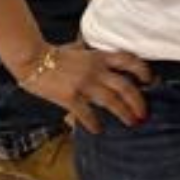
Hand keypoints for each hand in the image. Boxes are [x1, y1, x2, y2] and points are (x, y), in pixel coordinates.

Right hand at [21, 43, 152, 133]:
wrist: (30, 58)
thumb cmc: (51, 53)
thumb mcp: (77, 48)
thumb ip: (88, 53)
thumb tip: (94, 53)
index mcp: (98, 56)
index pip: (128, 60)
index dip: (142, 70)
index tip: (149, 80)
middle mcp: (95, 70)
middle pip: (125, 86)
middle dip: (138, 101)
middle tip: (144, 113)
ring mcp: (83, 83)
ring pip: (111, 100)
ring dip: (124, 113)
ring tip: (132, 122)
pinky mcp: (70, 96)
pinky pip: (86, 113)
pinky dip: (93, 123)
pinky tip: (98, 130)